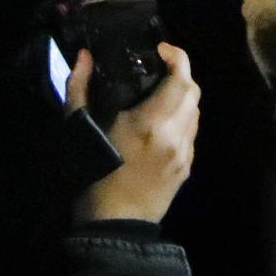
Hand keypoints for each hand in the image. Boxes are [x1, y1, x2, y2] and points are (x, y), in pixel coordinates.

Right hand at [75, 41, 199, 224]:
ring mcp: (184, 153)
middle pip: (193, 91)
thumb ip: (80, 87)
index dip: (177, 56)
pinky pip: (191, 133)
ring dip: (182, 97)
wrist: (113, 226)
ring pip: (195, 112)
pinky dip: (182, 120)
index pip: (181, 78)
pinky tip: (160, 124)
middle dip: (180, 73)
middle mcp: (175, 135)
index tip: (159, 50)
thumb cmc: (92, 175)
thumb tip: (84, 56)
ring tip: (158, 94)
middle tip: (158, 68)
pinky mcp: (186, 168)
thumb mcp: (80, 128)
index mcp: (150, 123)